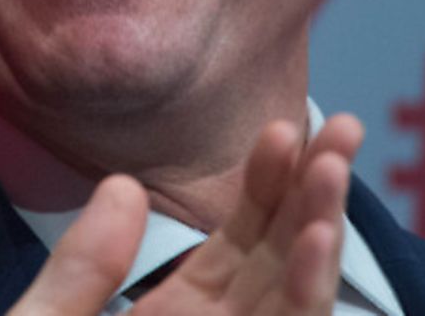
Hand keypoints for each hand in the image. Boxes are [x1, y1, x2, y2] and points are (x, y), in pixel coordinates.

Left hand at [8, 114, 364, 314]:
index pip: (233, 250)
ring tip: (332, 167)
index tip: (281, 128)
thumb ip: (79, 272)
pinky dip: (305, 295)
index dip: (262, 190)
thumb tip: (124, 185)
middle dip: (313, 199)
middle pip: (276, 268)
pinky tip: (314, 242)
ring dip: (318, 235)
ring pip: (291, 302)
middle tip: (344, 126)